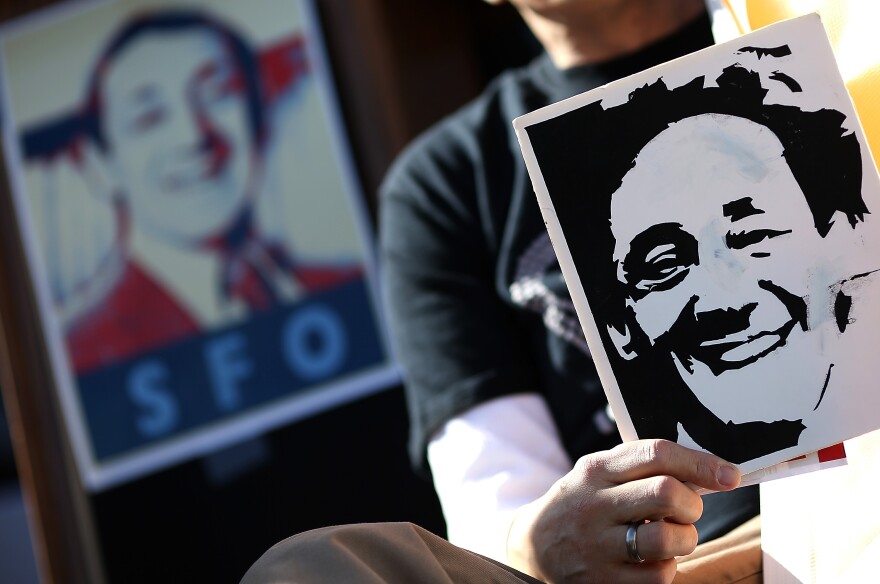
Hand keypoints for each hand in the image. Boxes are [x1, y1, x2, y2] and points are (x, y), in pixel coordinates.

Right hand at [505, 439, 740, 582]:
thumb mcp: (595, 476)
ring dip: (684, 539)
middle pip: (666, 493)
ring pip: (668, 539)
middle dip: (692, 504)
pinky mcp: (603, 582)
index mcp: (595, 470)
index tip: (729, 475)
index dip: (700, 463)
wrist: (531, 550)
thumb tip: (704, 471)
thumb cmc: (580, 506)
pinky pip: (660, 576)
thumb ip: (638, 468)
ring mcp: (596, 546)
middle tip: (688, 511)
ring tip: (672, 537)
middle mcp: (593, 505)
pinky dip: (668, 568)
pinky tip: (651, 560)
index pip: (655, 454)